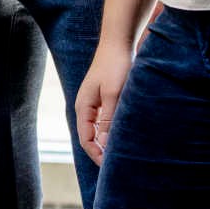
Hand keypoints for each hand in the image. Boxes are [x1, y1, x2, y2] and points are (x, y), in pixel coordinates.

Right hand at [76, 42, 133, 165]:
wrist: (118, 42)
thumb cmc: (115, 65)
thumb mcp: (113, 94)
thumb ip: (109, 119)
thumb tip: (105, 144)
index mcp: (83, 107)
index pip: (86, 140)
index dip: (97, 155)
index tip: (112, 166)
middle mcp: (86, 107)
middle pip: (91, 137)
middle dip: (102, 151)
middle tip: (120, 164)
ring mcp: (95, 103)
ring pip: (100, 129)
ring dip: (109, 141)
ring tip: (124, 152)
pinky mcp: (105, 98)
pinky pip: (106, 120)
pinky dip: (113, 130)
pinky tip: (125, 134)